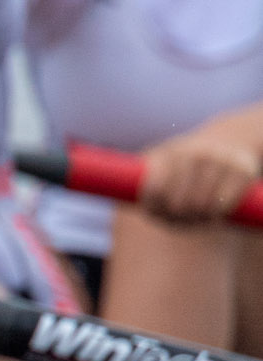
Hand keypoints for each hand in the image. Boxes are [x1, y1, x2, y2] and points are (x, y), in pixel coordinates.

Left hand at [137, 131, 262, 224]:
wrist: (228, 140)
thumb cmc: (183, 160)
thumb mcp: (158, 161)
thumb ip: (135, 179)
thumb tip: (118, 199)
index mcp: (170, 152)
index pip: (154, 191)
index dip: (152, 207)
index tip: (154, 212)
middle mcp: (195, 154)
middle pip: (178, 204)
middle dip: (175, 216)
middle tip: (177, 217)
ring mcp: (220, 161)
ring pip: (201, 207)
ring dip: (197, 220)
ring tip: (195, 217)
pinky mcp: (242, 170)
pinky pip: (223, 206)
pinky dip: (216, 217)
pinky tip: (212, 216)